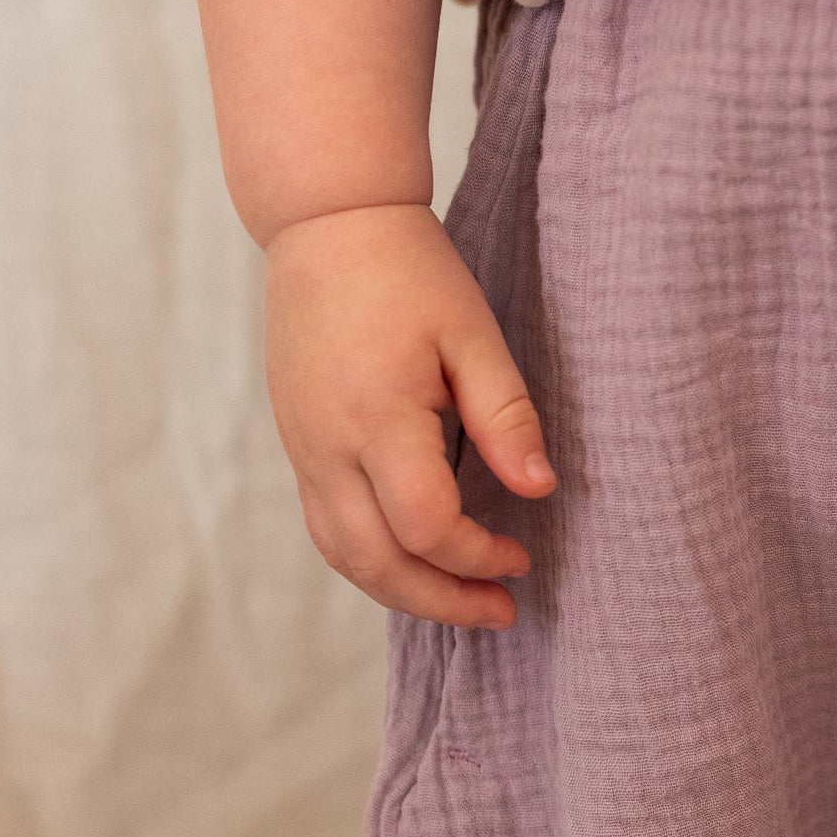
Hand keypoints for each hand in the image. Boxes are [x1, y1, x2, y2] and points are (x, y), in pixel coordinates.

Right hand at [264, 202, 552, 626]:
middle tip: (501, 610)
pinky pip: (327, 529)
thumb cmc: (408, 272)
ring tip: (462, 602)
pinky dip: (372, 562)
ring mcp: (303, 451)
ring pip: (343, 556)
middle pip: (377, 563)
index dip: (477, 556)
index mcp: (376, 418)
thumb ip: (505, 415)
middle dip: (442, 601)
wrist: (326, 226)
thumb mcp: (473, 334)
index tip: (522, 553)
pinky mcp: (297, 447)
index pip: (425, 525)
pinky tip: (417, 563)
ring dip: (403, 593)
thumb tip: (539, 490)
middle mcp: (328, 446)